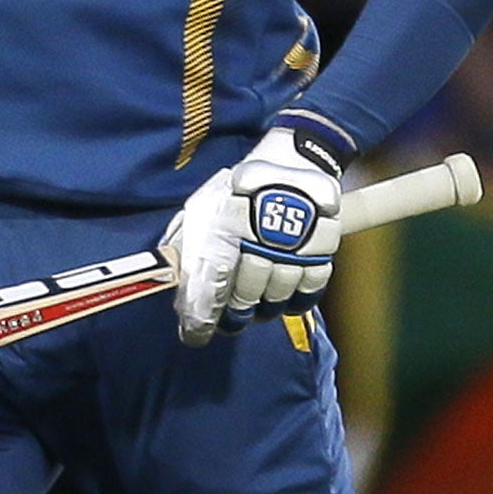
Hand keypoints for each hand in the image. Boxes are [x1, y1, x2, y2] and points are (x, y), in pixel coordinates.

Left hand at [163, 128, 342, 346]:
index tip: (195, 335)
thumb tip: (171, 270)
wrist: (291, 158)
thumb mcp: (207, 204)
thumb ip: (190, 237)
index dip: (202, 316)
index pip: (211, 286)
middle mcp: (258, 241)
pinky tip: (289, 301)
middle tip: (230, 321)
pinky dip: (300, 299)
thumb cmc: (242, 186)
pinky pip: (311, 285)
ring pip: (277, 294)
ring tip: (259, 310)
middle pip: (245, 295)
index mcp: (226, 229)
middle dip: (235, 314)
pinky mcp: (321, 246)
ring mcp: (292, 245)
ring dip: (265, 308)